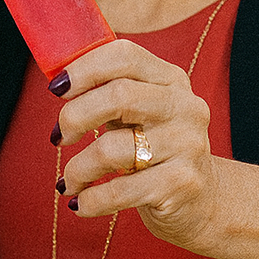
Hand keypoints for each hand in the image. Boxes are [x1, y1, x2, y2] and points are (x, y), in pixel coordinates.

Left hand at [54, 40, 218, 250]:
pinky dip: (91, 199)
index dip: (85, 68)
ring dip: (79, 168)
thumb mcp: (139, 111)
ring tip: (69, 180)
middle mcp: (184, 106)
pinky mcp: (182, 184)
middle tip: (59, 136)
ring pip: (113, 148)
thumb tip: (58, 81)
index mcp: (171, 79)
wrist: (202, 201)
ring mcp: (187, 145)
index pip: (125, 56)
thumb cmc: (155, 147)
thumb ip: (108, 90)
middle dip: (75, 115)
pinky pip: (121, 191)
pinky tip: (80, 203)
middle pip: (119, 95)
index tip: (56, 88)